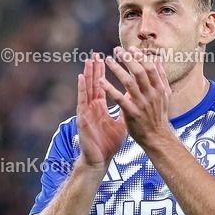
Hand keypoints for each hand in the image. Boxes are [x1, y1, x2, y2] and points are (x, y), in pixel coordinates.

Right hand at [76, 53, 126, 170]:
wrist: (100, 160)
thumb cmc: (108, 144)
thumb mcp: (121, 123)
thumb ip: (125, 108)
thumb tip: (133, 97)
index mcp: (100, 107)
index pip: (102, 86)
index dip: (104, 73)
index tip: (106, 59)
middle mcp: (92, 107)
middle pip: (93, 84)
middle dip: (95, 69)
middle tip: (96, 53)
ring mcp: (86, 112)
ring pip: (87, 89)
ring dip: (88, 74)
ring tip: (89, 60)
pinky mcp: (82, 119)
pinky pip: (82, 101)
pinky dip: (82, 89)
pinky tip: (81, 78)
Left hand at [100, 46, 172, 146]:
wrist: (157, 137)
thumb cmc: (159, 115)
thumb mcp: (165, 95)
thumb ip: (161, 77)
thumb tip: (158, 59)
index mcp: (159, 88)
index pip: (149, 67)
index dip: (140, 56)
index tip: (130, 48)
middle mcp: (151, 94)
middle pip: (139, 72)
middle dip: (128, 59)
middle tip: (117, 50)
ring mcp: (142, 104)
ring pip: (128, 82)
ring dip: (117, 69)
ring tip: (108, 60)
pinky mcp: (132, 113)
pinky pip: (119, 98)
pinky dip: (110, 88)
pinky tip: (101, 81)